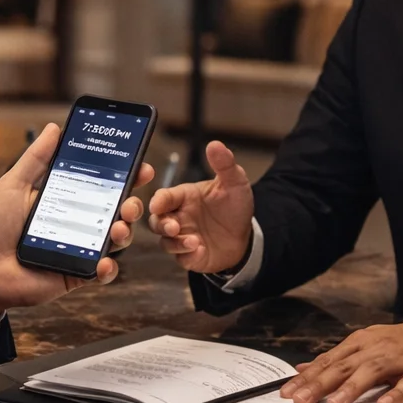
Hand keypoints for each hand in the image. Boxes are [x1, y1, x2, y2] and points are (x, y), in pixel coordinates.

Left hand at [0, 123, 153, 316]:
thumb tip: (53, 129)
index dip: (126, 174)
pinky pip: (103, 272)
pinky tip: (102, 261)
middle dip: (133, 203)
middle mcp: (79, 221)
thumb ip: (36, 158)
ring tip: (116, 228)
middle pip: (118, 210)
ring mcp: (81, 248)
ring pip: (117, 239)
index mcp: (68, 197)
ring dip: (125, 231)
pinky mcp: (78, 272)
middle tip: (129, 201)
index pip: (104, 183)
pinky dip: (108, 268)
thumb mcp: (13, 184)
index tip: (140, 165)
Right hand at [146, 140, 254, 273]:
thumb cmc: (234, 207)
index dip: (158, 201)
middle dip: (162, 224)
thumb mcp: (235, 183)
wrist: (246, 237)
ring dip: (176, 242)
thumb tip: (215, 144)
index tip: (158, 204)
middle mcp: (178, 217)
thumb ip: (224, 164)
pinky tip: (200, 250)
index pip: (164, 197)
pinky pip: (181, 258)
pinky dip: (187, 255)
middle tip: (174, 227)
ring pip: (165, 241)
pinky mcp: (189, 256)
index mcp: (184, 197)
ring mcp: (181, 237)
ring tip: (193, 241)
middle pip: (156, 221)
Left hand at [280, 317, 402, 402]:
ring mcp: (401, 358)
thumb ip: (336, 359)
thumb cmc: (401, 345)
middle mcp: (377, 348)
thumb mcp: (366, 347)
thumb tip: (302, 369)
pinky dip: (397, 394)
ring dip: (353, 388)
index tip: (286, 394)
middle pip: (345, 366)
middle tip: (301, 402)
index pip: (328, 361)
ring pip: (373, 372)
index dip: (307, 378)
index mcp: (360, 343)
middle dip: (321, 384)